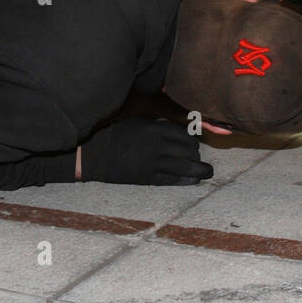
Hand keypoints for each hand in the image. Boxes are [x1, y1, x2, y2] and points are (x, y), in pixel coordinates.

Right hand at [79, 118, 213, 185]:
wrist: (94, 154)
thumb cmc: (114, 134)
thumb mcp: (136, 122)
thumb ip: (156, 124)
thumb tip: (176, 128)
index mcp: (154, 128)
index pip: (183, 134)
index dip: (192, 141)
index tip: (194, 144)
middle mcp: (156, 145)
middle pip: (187, 150)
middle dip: (196, 155)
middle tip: (198, 158)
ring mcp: (152, 163)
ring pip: (184, 166)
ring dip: (199, 169)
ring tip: (207, 172)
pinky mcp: (146, 178)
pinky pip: (171, 179)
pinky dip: (186, 180)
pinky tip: (194, 180)